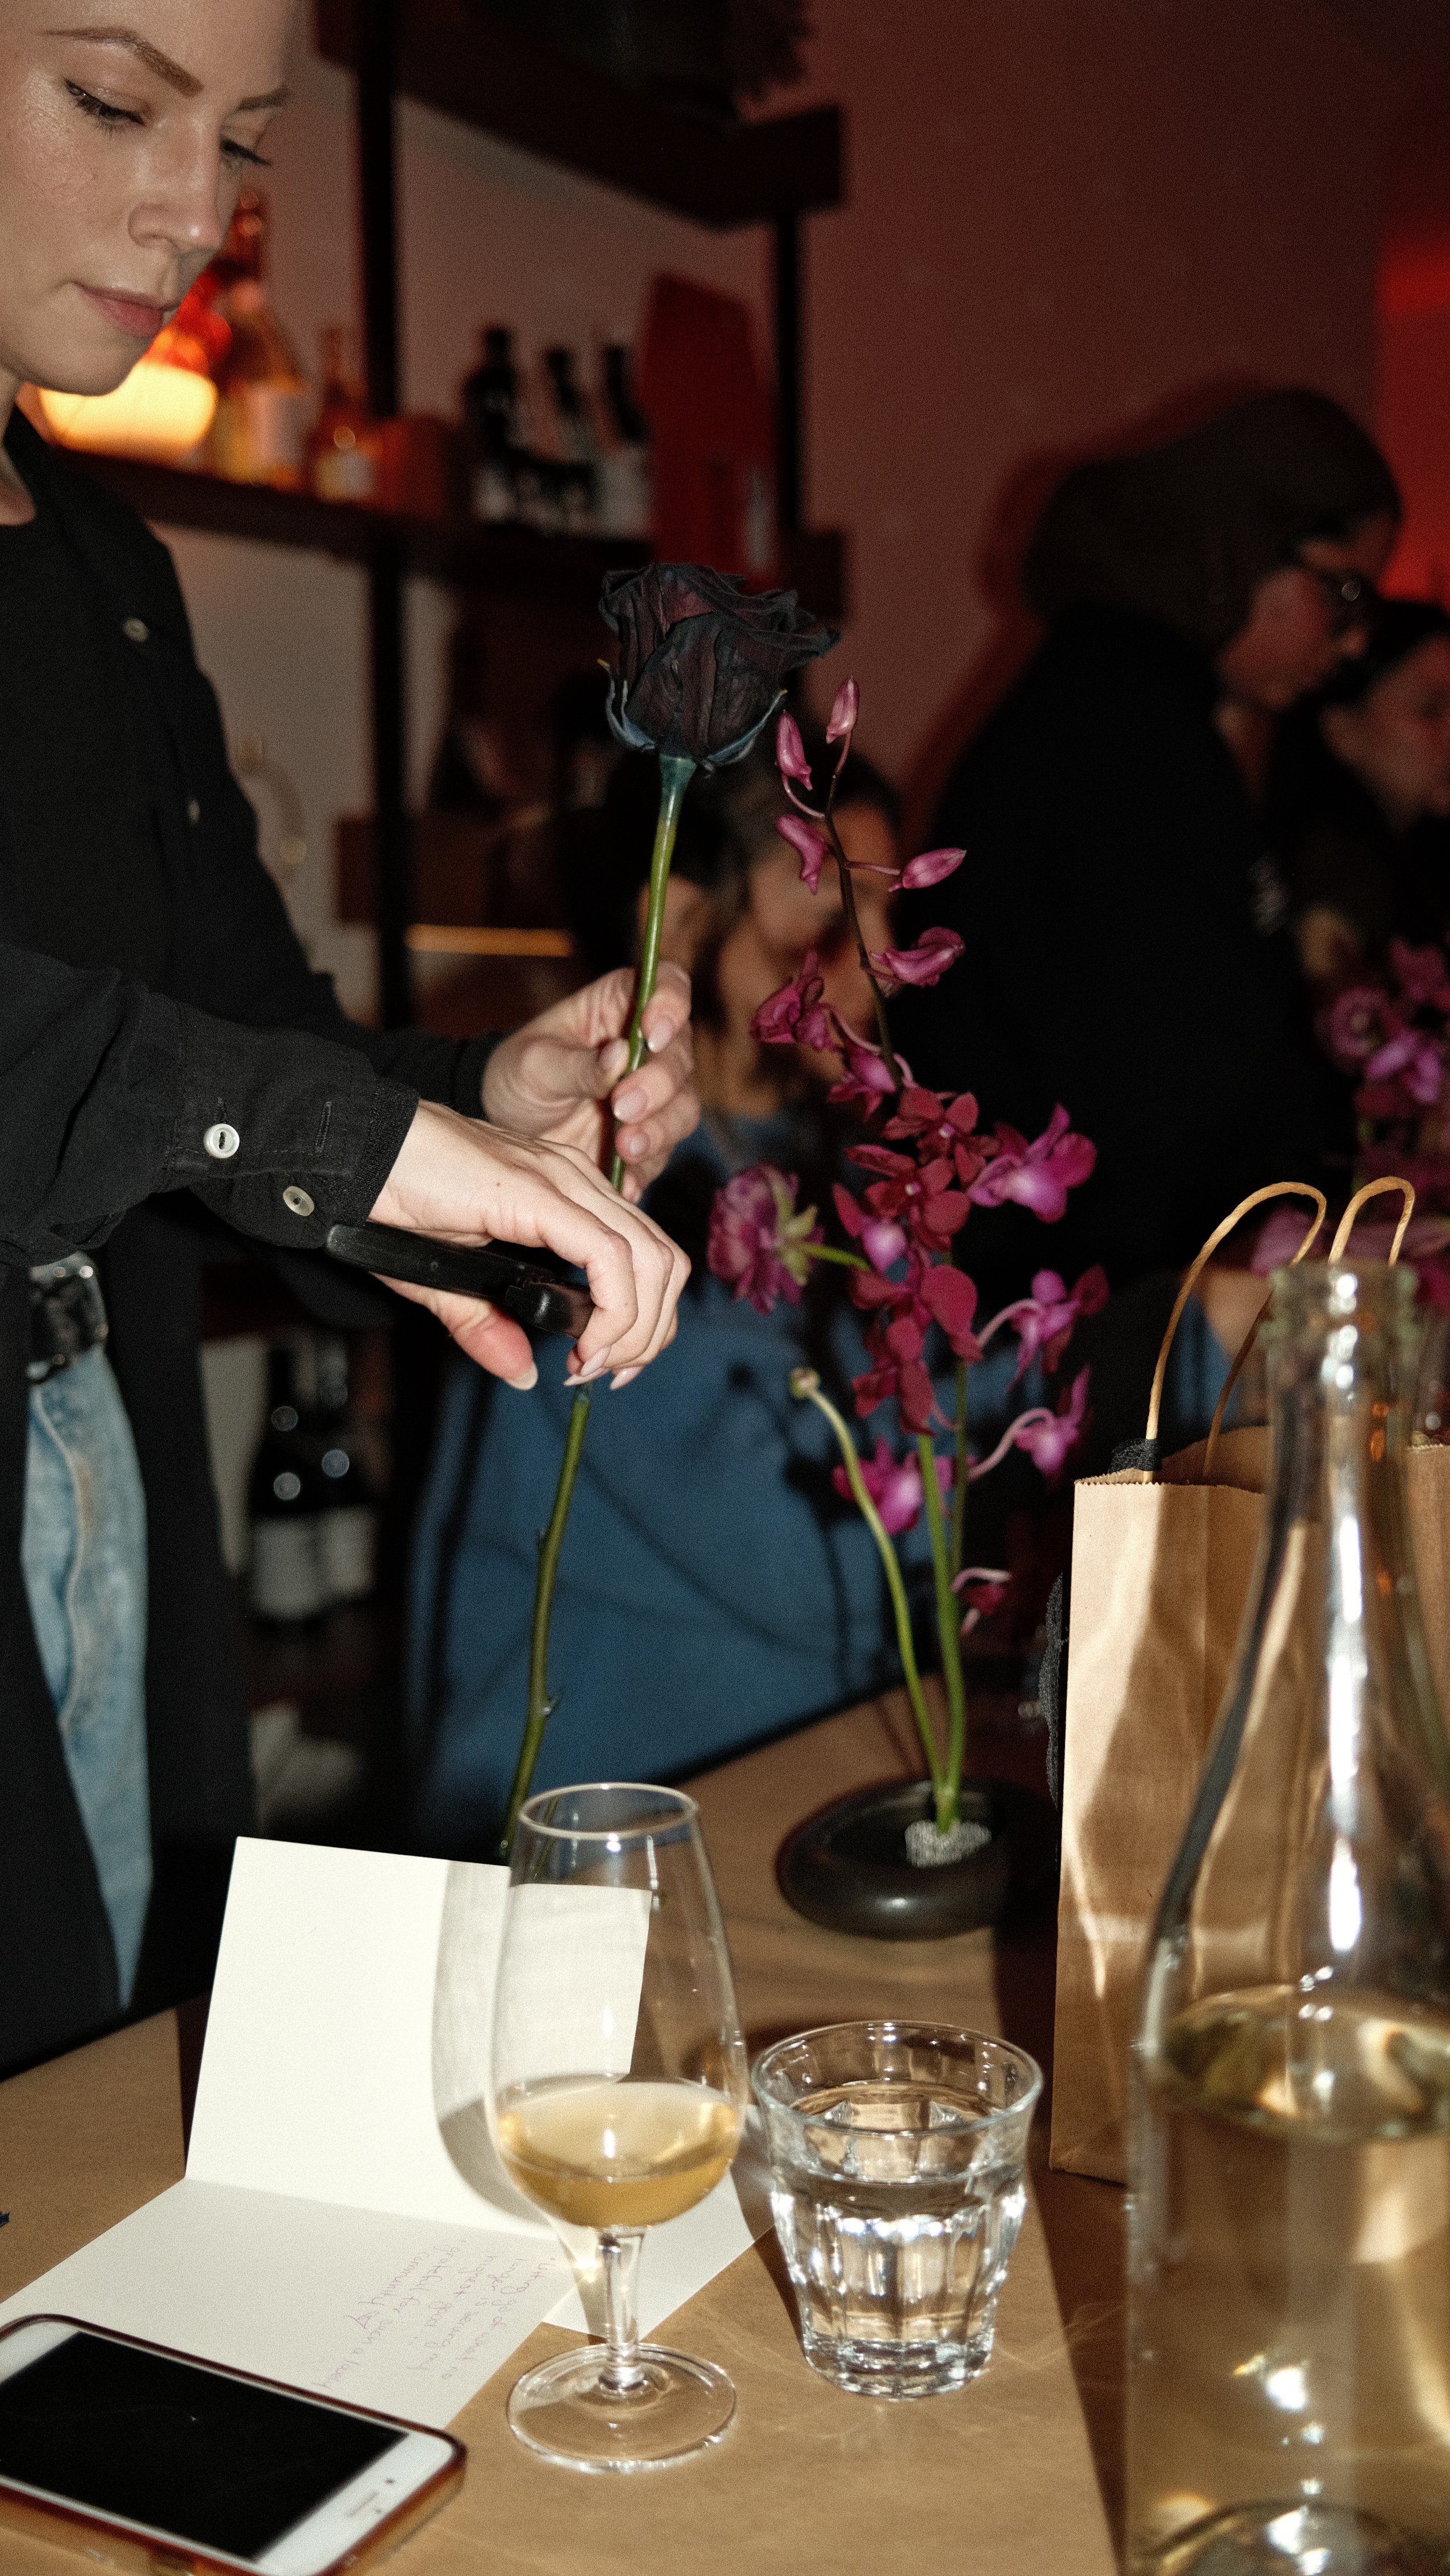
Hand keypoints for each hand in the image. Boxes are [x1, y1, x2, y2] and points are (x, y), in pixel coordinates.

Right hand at [369, 1099, 689, 1388]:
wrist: (352, 1152)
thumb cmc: (395, 1200)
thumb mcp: (447, 1280)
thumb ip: (489, 1326)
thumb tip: (523, 1374)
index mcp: (567, 1192)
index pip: (647, 1255)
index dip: (647, 1319)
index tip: (607, 1364)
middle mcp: (577, 1180)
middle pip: (663, 1261)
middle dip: (651, 1332)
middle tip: (609, 1374)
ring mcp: (562, 1179)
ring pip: (649, 1259)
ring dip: (635, 1329)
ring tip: (590, 1365)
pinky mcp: (537, 1191)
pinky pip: (608, 1255)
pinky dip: (612, 1311)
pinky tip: (581, 1345)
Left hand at [481, 964, 697, 1200]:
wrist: (510, 1129)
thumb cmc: (521, 1076)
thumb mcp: (535, 1064)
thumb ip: (576, 1063)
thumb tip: (618, 1056)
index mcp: (623, 1007)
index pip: (668, 986)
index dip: (670, 1003)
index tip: (651, 1032)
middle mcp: (651, 1049)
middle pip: (680, 1057)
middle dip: (658, 1083)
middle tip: (623, 1106)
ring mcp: (656, 1097)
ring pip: (682, 1109)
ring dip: (659, 1129)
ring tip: (625, 1148)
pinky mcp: (651, 1141)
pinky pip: (662, 1156)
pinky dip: (645, 1170)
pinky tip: (624, 1183)